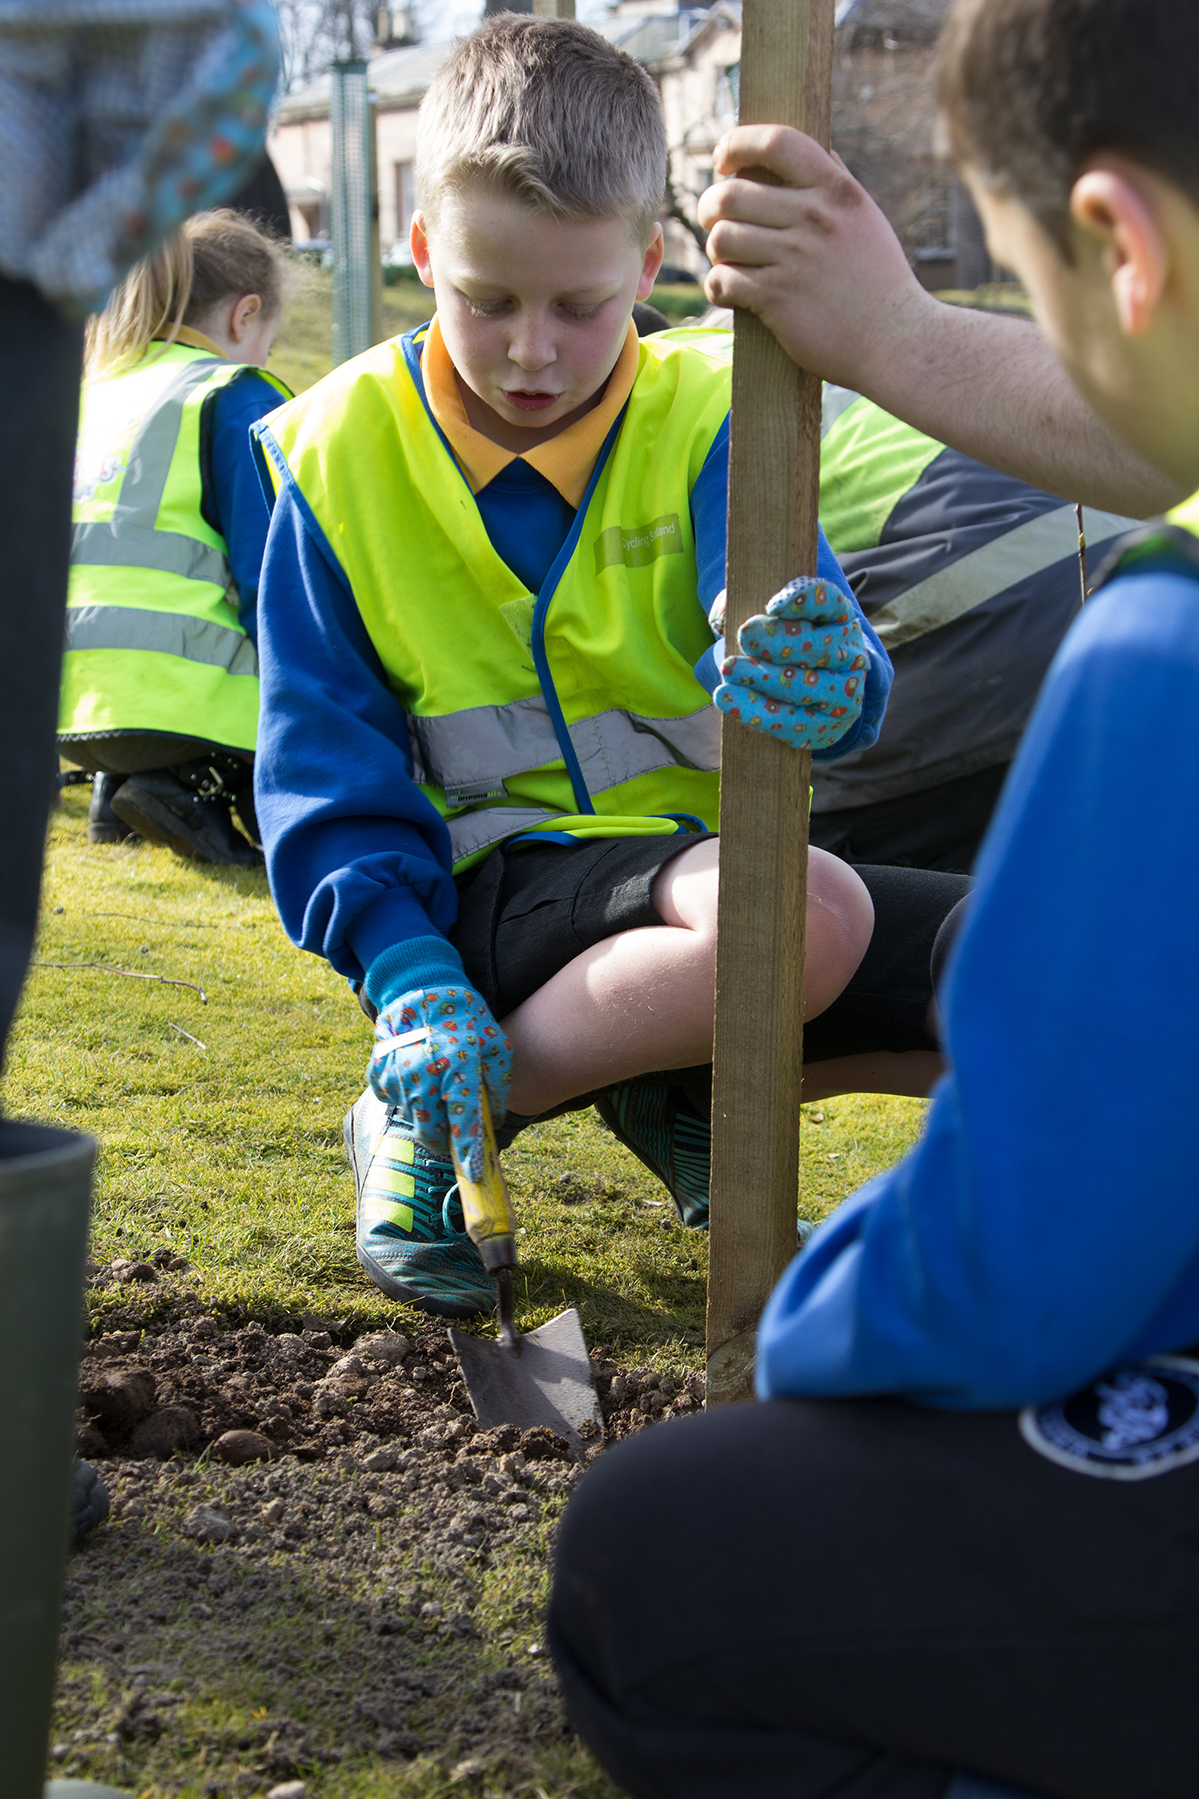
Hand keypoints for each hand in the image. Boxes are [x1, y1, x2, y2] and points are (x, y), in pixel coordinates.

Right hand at [368, 984, 511, 1180]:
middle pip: (430, 1133)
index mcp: (458, 1066)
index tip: (475, 1174)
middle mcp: (423, 1074)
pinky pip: (392, 1102)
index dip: (469, 1151)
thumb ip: (497, 1086)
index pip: (463, 1120)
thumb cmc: (465, 1018)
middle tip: (452, 1124)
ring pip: (411, 1119)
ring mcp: (396, 1075)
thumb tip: (492, 1123)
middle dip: (443, 1138)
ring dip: (425, 1113)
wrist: (420, 988)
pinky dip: (405, 1096)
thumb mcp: (495, 1044)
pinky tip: (416, 1072)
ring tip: (435, 1083)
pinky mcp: (377, 1074)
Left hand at [697, 125, 931, 393]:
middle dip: (710, 208)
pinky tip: (728, 292)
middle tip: (714, 222)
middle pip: (731, 194)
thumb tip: (814, 148)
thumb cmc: (879, 281)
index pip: (776, 141)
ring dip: (715, 251)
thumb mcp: (865, 218)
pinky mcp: (778, 299)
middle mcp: (815, 218)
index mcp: (835, 190)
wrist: (897, 341)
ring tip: (728, 260)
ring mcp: (795, 259)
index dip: (737, 143)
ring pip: (722, 238)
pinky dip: (717, 287)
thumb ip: (836, 182)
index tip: (723, 160)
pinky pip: (723, 280)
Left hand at [714, 576, 868, 751]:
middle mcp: (850, 654)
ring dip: (764, 678)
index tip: (773, 605)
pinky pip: (790, 721)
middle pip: (817, 647)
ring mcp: (843, 693)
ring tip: (729, 668)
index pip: (828, 602)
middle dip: (778, 641)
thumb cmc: (778, 645)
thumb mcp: (764, 618)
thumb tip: (722, 615)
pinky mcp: (826, 725)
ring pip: (803, 686)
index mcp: (839, 617)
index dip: (804, 601)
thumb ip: (742, 607)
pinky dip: (757, 711)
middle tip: (744, 635)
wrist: (804, 695)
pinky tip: (727, 698)